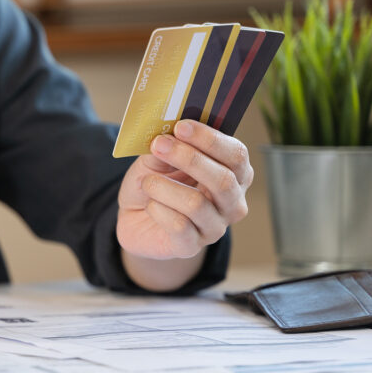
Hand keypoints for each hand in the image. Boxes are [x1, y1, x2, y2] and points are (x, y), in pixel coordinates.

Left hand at [117, 120, 252, 259]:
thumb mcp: (157, 159)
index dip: (210, 139)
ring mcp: (215, 227)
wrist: (135, 218)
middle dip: (188, 158)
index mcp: (233, 174)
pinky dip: (158, 210)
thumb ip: (166, 145)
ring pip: (196, 204)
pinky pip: (179, 225)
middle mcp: (231, 202)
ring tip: (147, 182)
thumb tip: (167, 132)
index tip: (181, 126)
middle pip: (223, 179)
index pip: (236, 154)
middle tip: (158, 145)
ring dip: (164, 186)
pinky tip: (150, 205)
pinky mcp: (191, 246)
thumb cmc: (154, 183)